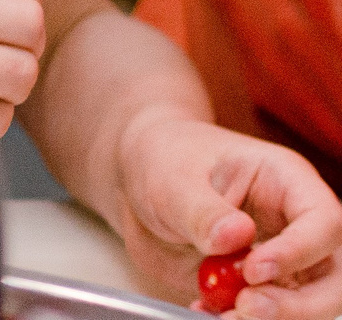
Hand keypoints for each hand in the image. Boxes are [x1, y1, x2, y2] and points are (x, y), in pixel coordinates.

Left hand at [111, 109, 341, 319]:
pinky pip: (270, 314)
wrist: (141, 180)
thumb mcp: (172, 177)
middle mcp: (297, 225)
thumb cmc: (166, 160)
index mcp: (287, 181)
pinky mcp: (263, 287)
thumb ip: (201, 209)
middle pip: (334, 276)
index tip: (254, 270)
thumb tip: (236, 236)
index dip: (298, 251)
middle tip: (247, 307)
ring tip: (223, 315)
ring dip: (274, 318)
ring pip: (311, 304)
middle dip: (301, 303)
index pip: (324, 221)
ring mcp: (285, 260)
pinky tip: (207, 312)